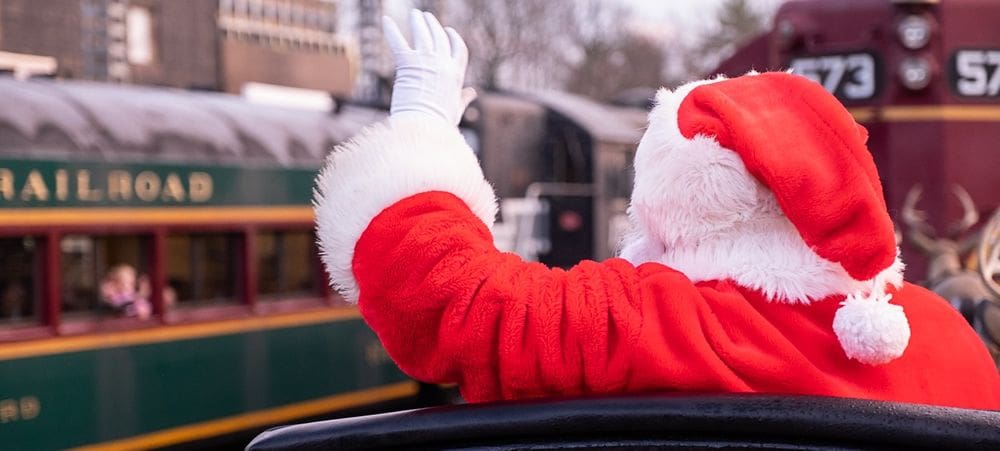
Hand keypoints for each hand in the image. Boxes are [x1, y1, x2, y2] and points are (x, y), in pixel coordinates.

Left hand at [383, 10, 475, 124]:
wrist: (424, 127)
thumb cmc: (439, 124)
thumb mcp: (455, 109)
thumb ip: (463, 98)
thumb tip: (472, 92)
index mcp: (456, 74)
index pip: (459, 49)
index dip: (453, 38)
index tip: (447, 30)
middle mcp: (444, 64)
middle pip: (440, 37)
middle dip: (433, 25)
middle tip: (426, 17)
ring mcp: (426, 62)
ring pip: (423, 34)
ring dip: (419, 21)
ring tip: (415, 14)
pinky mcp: (408, 63)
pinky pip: (398, 42)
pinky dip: (391, 30)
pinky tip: (386, 20)